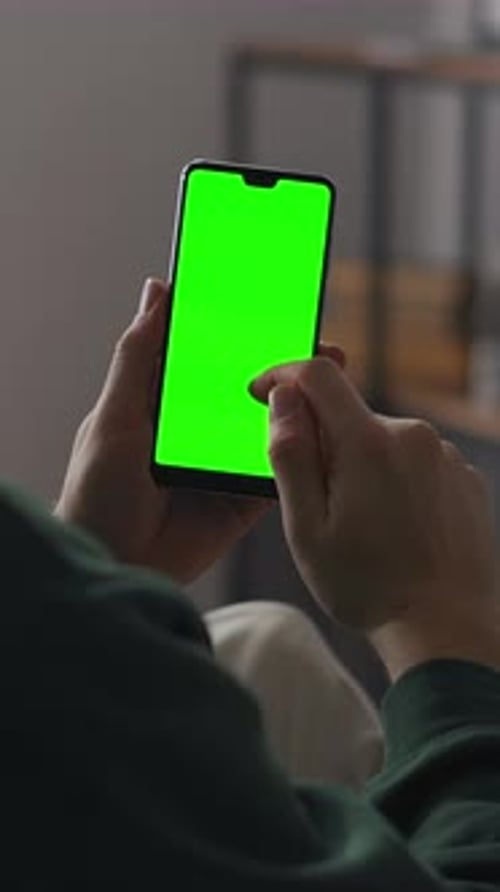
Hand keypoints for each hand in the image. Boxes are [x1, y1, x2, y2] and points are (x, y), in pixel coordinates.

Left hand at [56, 279, 344, 584]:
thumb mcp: (115, 417)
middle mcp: (199, 428)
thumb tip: (158, 291)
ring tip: (334, 376)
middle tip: (318, 338)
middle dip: (282, 363)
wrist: (113, 567)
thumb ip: (137, 358)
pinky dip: (301, 453)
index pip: (208, 354)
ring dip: (300, 404)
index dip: (238, 329)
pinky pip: (278, 471)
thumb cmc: (96, 492)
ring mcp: (223, 463)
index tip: (271, 299)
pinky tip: (328, 430)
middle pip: (247, 387)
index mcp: (166, 401)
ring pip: (269, 426)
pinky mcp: (241, 499)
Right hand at [250, 358, 498, 678]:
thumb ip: (291, 456)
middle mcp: (413, 436)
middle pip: (348, 413)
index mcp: (368, 443)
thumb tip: (282, 399)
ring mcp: (444, 456)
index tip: (261, 393)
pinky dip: (393, 481)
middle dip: (323, 442)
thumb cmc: (370, 587)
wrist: (447, 628)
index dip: (282, 375)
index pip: (318, 375)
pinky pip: (413, 461)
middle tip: (316, 503)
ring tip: (363, 528)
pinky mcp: (462, 477)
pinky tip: (394, 528)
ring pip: (380, 440)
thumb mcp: (307, 528)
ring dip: (360, 465)